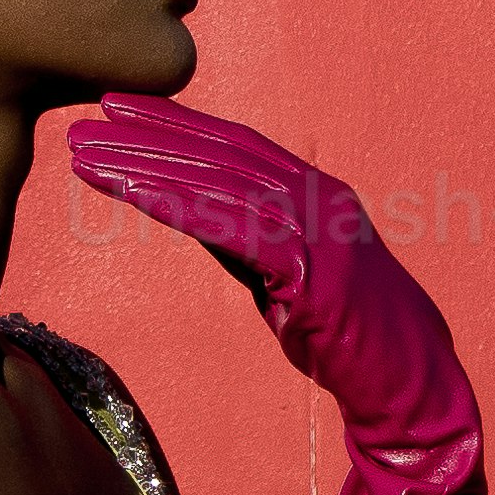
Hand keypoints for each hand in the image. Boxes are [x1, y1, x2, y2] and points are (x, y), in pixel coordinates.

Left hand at [64, 96, 468, 452]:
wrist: (408, 383)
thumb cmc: (349, 338)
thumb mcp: (286, 278)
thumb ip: (246, 241)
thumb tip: (190, 213)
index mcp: (316, 193)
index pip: (236, 145)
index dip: (177, 124)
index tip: (121, 110)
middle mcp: (318, 196)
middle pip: (220, 151)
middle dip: (150, 131)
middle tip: (87, 118)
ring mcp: (316, 226)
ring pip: (217, 180)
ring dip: (145, 163)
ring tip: (87, 153)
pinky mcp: (308, 264)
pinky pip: (228, 225)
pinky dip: (174, 203)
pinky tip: (129, 191)